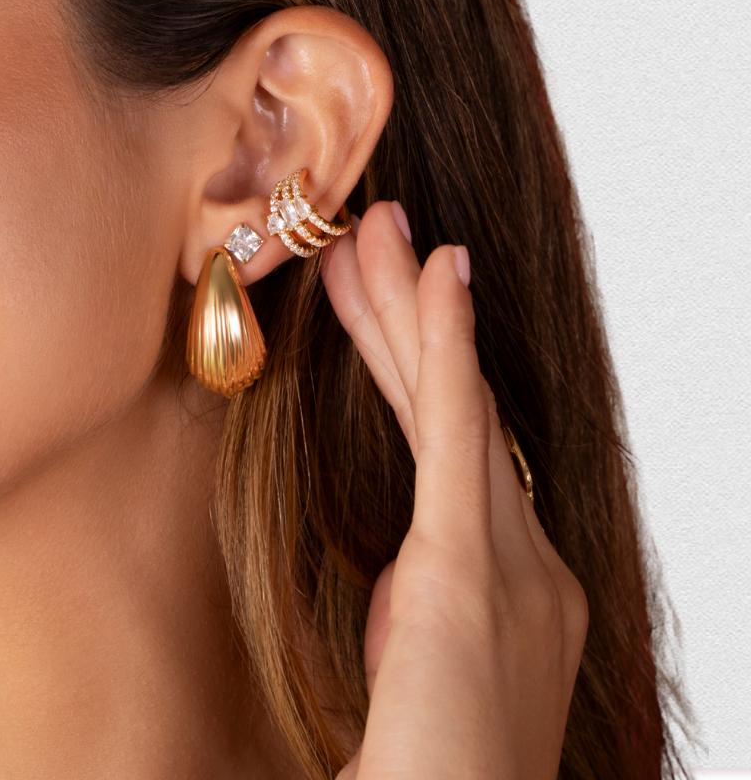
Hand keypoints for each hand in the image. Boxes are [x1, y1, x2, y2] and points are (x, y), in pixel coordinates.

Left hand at [321, 202, 587, 779]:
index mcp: (524, 592)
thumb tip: (397, 580)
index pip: (460, 452)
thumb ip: (422, 620)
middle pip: (460, 410)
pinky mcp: (471, 571)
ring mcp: (516, 566)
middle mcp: (536, 567)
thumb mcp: (426, 683)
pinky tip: (436, 275)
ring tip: (376, 230)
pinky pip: (457, 434)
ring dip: (412, 309)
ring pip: (456, 403)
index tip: (383, 302)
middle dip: (413, 315)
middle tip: (378, 234)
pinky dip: (448, 345)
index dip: (421, 366)